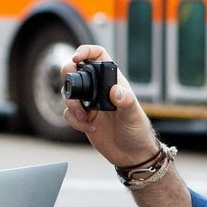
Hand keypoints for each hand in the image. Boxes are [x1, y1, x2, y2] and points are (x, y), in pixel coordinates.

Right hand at [62, 45, 158, 166]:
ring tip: (85, 118)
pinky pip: (68, 114)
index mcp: (113, 81)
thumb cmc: (138, 132)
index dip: (85, 51)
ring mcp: (90, 104)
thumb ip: (125, 101)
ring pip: (68, 93)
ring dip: (72, 105)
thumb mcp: (134, 115)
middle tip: (72, 91)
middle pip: (76, 71)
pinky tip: (90, 129)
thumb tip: (116, 90)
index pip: (98, 55)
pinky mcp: (83, 118)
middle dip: (69, 77)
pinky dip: (74, 121)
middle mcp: (99, 90)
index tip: (76, 58)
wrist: (132, 155)